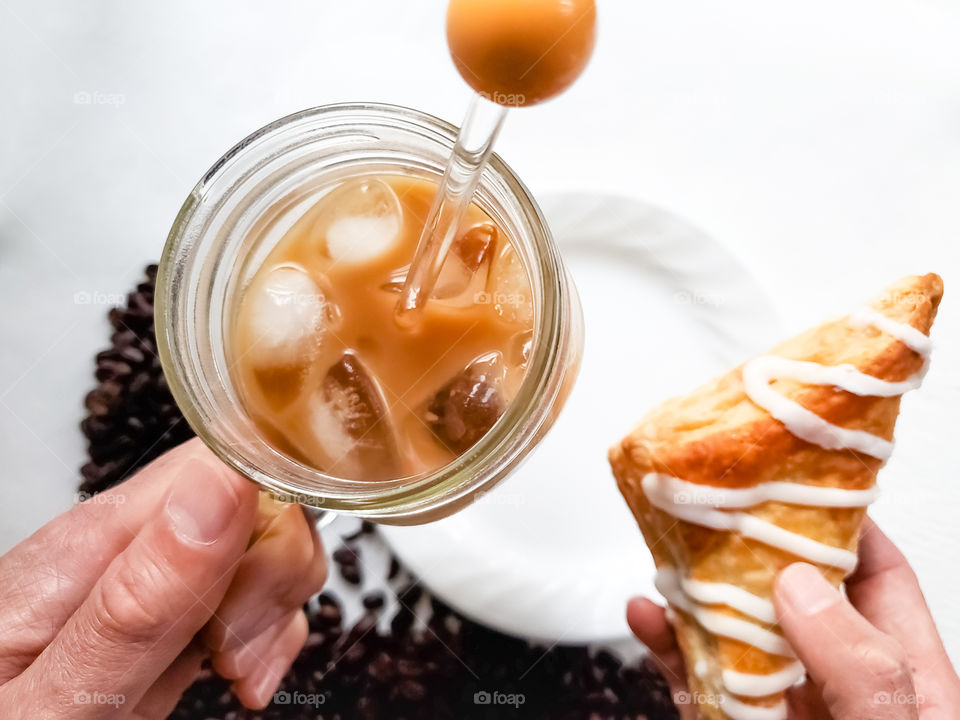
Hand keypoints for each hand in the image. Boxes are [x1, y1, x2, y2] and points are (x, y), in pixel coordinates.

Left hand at [0, 438, 326, 717]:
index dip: (265, 512)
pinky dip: (269, 633)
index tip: (248, 596)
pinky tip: (240, 675)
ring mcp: (153, 573)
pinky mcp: (172, 606)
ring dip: (275, 612)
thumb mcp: (52, 701)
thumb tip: (224, 484)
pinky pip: (255, 588)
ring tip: (233, 672)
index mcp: (90, 540)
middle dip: (274, 576)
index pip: (218, 459)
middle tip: (228, 651)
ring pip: (268, 544)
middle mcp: (126, 542)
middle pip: (257, 499)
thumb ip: (137, 598)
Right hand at [627, 518, 959, 718]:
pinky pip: (702, 688)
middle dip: (746, 549)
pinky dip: (670, 652)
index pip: (873, 575)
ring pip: (737, 637)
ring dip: (695, 595)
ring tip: (662, 555)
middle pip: (790, 596)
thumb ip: (864, 672)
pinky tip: (647, 622)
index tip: (789, 478)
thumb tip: (802, 587)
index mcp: (904, 675)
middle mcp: (841, 686)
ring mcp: (787, 712)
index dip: (835, 521)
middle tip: (703, 507)